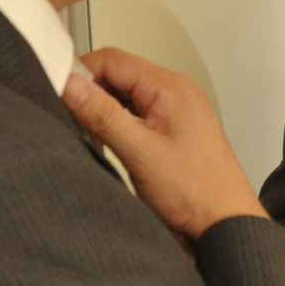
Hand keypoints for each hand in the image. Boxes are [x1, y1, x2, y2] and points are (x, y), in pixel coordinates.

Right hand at [63, 48, 267, 243]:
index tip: (58, 92)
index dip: (80, 72)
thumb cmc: (197, 193)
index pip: (112, 60)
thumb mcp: (140, 153)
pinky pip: (137, 115)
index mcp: (170, 88)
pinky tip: (108, 144)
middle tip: (71, 119)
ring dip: (103, 110)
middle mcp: (176, 93)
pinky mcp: (174, 131)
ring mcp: (176, 112)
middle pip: (119, 75)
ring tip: (90, 135)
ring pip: (126, 96)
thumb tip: (71, 85)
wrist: (226, 225)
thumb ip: (103, 116)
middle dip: (90, 93)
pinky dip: (118, 124)